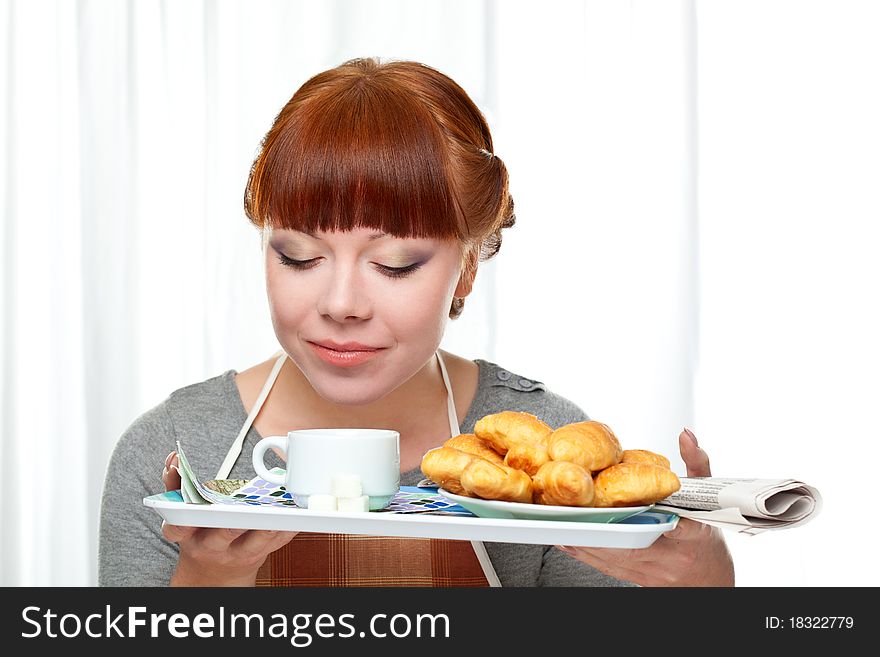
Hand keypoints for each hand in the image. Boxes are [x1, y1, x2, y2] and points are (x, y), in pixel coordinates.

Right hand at [161, 451, 297, 585]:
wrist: (214, 575)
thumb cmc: (200, 535)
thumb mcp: (181, 516)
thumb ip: (175, 487)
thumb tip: (173, 458)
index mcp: (188, 534)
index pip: (178, 527)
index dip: (181, 516)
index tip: (190, 503)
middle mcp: (210, 546)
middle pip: (223, 534)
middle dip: (236, 522)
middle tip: (248, 508)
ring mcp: (236, 553)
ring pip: (254, 542)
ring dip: (269, 526)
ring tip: (281, 509)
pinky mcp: (259, 555)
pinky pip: (276, 543)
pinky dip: (289, 528)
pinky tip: (300, 514)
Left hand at [556, 429, 734, 586]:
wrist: (708, 577)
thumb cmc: (704, 534)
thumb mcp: (707, 496)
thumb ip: (696, 463)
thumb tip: (685, 434)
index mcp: (694, 535)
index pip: (680, 529)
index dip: (656, 521)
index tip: (631, 508)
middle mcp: (672, 557)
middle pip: (635, 546)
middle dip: (604, 529)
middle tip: (577, 511)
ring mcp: (653, 572)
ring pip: (616, 559)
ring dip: (588, 542)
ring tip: (562, 524)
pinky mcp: (637, 579)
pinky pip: (608, 568)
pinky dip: (587, 554)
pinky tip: (568, 540)